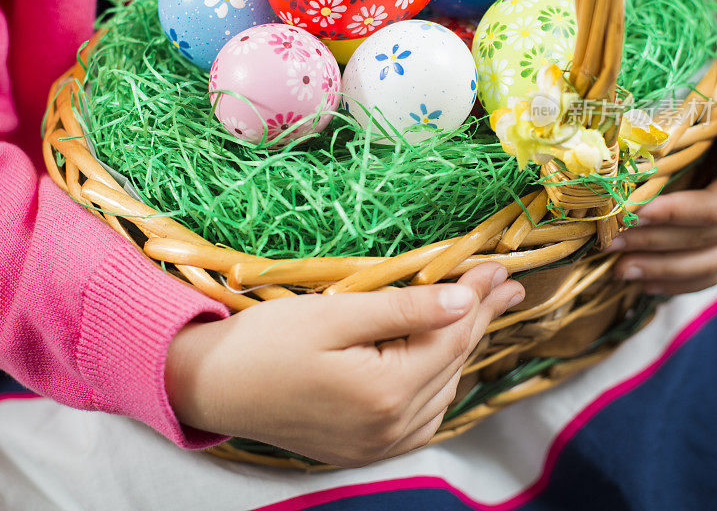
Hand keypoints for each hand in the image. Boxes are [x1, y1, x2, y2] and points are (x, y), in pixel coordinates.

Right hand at [165, 263, 522, 466]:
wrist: (212, 386)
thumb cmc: (267, 341)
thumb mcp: (335, 314)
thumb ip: (404, 309)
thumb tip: (465, 300)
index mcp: (387, 392)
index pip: (452, 334)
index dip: (478, 297)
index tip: (498, 267)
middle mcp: (392, 428)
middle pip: (452, 361)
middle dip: (479, 318)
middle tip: (504, 284)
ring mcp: (379, 444)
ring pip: (442, 388)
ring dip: (461, 347)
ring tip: (479, 312)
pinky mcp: (365, 448)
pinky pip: (422, 414)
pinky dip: (438, 379)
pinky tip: (441, 357)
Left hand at [611, 92, 716, 293]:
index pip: (715, 208)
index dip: (675, 215)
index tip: (634, 213)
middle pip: (702, 240)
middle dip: (652, 244)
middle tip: (607, 245)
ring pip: (706, 264)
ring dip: (660, 271)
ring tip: (617, 271)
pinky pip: (708, 270)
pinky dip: (677, 282)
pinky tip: (643, 284)